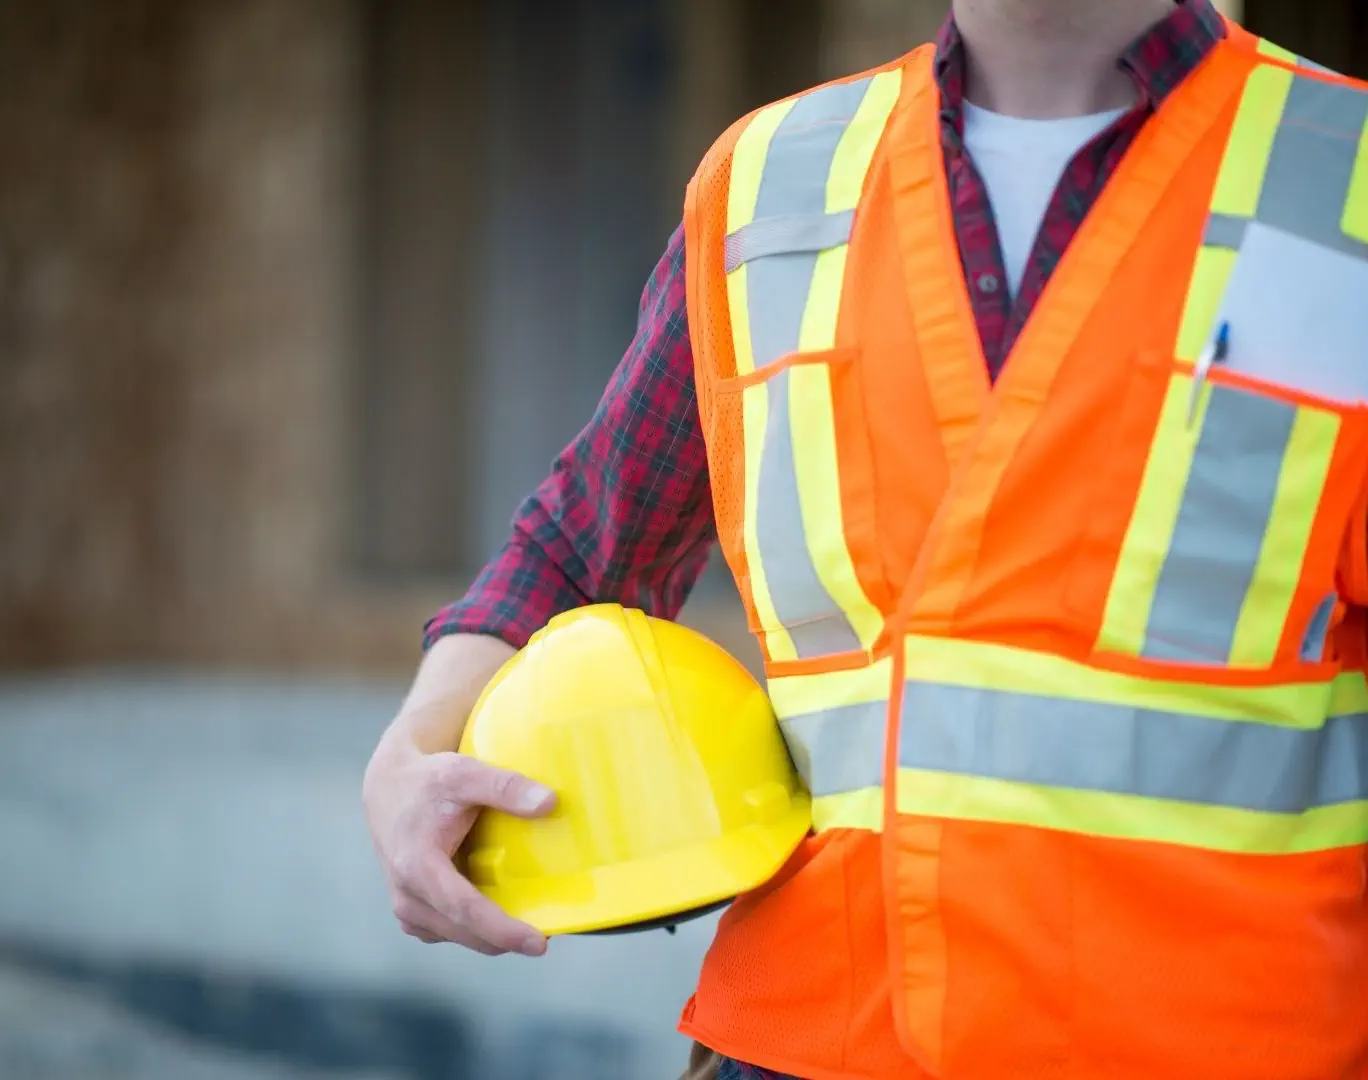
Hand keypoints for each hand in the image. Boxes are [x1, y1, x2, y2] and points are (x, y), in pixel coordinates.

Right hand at [363, 735, 555, 955]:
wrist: (388, 789)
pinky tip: (499, 912)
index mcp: (416, 866)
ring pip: (458, 936)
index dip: (503, 930)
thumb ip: (505, 787)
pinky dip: (475, 929)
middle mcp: (407, 895)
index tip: (538, 943)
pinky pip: (450, 931)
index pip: (464, 909)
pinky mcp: (413, 913)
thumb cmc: (425, 781)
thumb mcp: (464, 774)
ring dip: (491, 936)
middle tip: (546, 939)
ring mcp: (407, 909)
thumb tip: (549, 803)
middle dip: (506, 939)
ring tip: (528, 924)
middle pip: (465, 931)